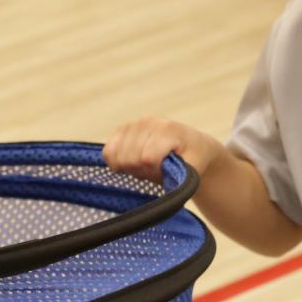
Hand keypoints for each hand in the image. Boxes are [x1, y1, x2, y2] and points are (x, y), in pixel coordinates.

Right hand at [103, 117, 224, 183]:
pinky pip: (108, 151)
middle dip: (140, 170)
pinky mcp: (122, 129)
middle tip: (154, 171)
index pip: (147, 157)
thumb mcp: (193, 170)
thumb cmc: (193, 159)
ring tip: (144, 166)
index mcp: (168, 130)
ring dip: (129, 167)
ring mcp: (134, 123)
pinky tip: (130, 164)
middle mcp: (148, 122)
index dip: (152, 172)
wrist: (192, 144)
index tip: (163, 172)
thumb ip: (178, 176)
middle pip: (129, 157)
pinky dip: (116, 162)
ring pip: (116, 154)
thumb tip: (160, 179)